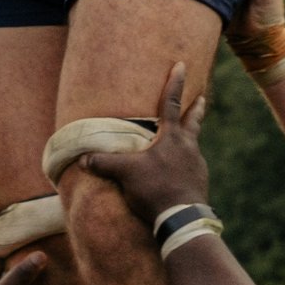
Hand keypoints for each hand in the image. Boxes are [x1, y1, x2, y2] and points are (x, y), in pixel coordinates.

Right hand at [81, 62, 209, 222]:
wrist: (183, 219)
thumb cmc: (156, 189)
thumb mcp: (126, 173)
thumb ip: (104, 163)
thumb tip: (83, 158)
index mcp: (172, 138)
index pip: (172, 103)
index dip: (175, 83)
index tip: (181, 65)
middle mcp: (188, 147)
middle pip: (193, 121)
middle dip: (196, 108)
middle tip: (202, 98)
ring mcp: (197, 166)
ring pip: (192, 146)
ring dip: (188, 140)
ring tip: (182, 142)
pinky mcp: (200, 184)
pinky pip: (191, 168)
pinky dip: (185, 165)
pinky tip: (177, 174)